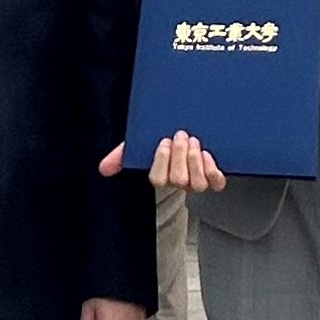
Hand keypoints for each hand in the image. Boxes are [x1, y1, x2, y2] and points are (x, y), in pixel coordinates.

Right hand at [101, 133, 226, 192]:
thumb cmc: (158, 142)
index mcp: (160, 176)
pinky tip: (208, 154)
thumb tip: (103, 168)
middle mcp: (178, 183)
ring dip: (196, 161)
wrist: (186, 137)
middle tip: (181, 135)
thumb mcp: (139, 146)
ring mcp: (197, 182)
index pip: (157, 179)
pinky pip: (216, 183)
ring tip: (194, 141)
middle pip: (178, 180)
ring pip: (197, 184)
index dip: (162, 160)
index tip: (163, 140)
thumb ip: (122, 155)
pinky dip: (213, 169)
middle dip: (180, 156)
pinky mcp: (214, 179)